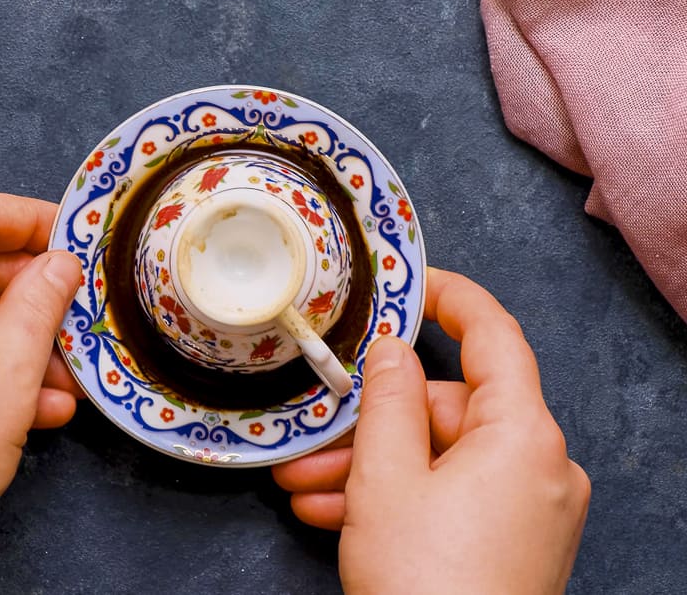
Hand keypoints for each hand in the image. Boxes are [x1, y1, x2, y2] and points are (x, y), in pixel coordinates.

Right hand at [273, 268, 589, 593]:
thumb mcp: (386, 477)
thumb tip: (393, 349)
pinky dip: (400, 500)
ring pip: (440, 460)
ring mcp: (530, 511)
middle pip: (450, 412)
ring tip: (306, 489)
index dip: (453, 299)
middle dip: (373, 425)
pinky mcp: (514, 545)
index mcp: (522, 436)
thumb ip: (389, 398)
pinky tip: (337, 516)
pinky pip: (452, 498)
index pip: (495, 337)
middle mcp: (540, 468)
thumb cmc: (427, 584)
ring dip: (372, 470)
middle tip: (313, 442)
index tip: (414, 281)